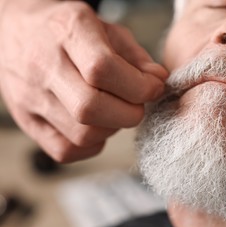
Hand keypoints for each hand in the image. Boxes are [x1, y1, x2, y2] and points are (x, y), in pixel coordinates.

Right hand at [0, 0, 167, 161]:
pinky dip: (91, 145)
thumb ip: (136, 56)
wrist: (19, 31)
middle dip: (129, 113)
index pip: (103, 69)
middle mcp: (44, 66)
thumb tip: (158, 81)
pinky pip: (65, 150)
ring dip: (111, 129)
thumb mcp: (106, 29)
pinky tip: (97, 126)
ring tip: (114, 111)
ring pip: (81, 134)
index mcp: (67, 32)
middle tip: (137, 105)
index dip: (138, 86)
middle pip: (90, 107)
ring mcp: (30, 97)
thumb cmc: (68, 31)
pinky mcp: (27, 121)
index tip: (154, 88)